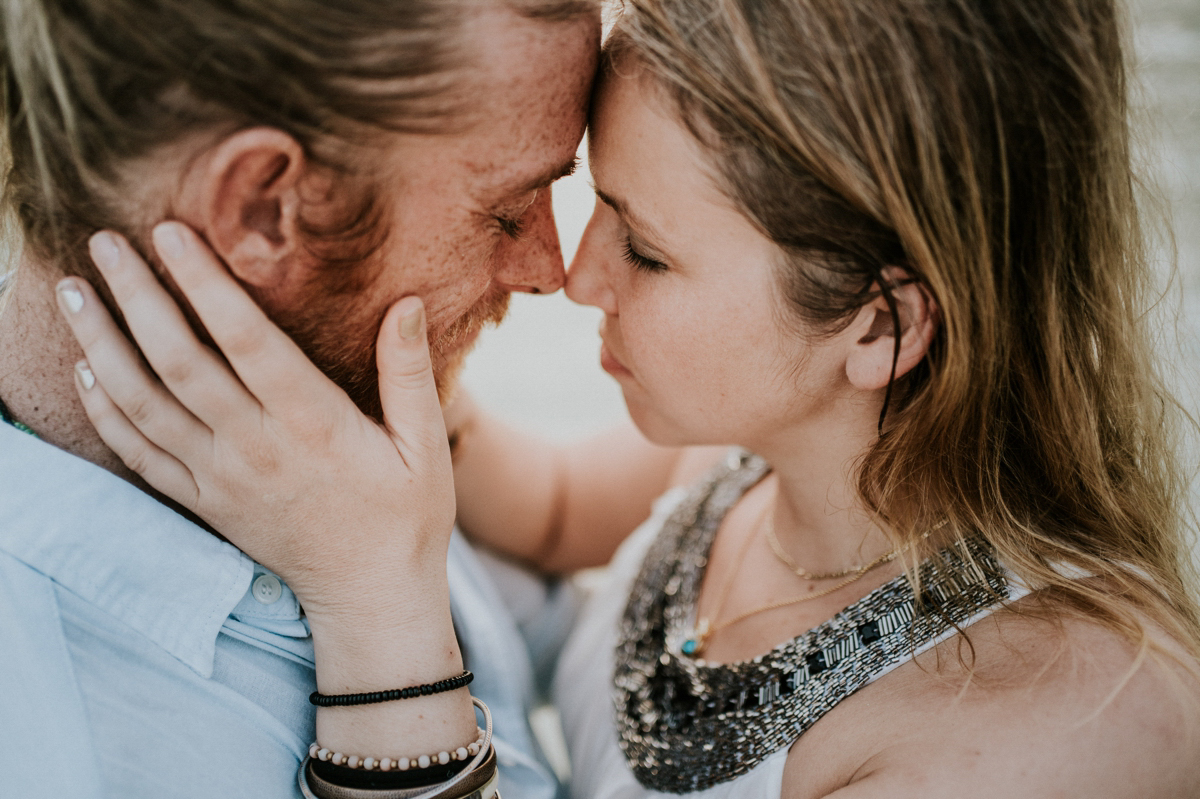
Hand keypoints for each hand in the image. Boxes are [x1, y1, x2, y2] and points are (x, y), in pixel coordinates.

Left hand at [56, 222, 455, 624]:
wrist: (370, 597)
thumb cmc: (406, 516)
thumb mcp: (426, 446)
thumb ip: (408, 373)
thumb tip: (404, 303)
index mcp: (311, 424)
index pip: (244, 339)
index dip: (203, 282)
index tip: (170, 232)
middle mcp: (254, 447)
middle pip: (177, 362)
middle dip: (134, 297)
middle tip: (103, 242)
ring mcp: (220, 478)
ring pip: (142, 403)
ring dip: (100, 344)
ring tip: (71, 292)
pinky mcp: (204, 502)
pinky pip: (139, 454)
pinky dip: (105, 411)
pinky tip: (84, 371)